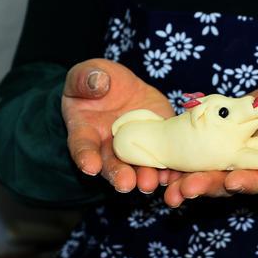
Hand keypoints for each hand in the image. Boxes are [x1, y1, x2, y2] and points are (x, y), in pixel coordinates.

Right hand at [62, 58, 174, 193]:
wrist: (118, 86)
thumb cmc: (95, 80)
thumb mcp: (87, 73)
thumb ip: (86, 78)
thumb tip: (97, 83)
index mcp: (85, 130)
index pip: (82, 145)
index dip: (85, 156)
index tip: (90, 166)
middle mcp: (107, 146)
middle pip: (111, 164)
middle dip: (118, 174)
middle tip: (126, 183)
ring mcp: (134, 145)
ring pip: (137, 166)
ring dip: (144, 176)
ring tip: (150, 183)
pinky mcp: (157, 138)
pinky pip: (162, 155)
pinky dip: (169, 167)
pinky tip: (175, 174)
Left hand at [161, 80, 257, 207]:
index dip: (249, 180)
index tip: (233, 180)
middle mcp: (250, 164)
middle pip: (228, 182)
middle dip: (207, 186)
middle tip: (186, 190)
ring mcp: (230, 157)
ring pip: (208, 174)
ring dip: (188, 183)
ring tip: (169, 190)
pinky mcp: (214, 146)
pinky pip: (196, 158)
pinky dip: (180, 165)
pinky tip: (162, 168)